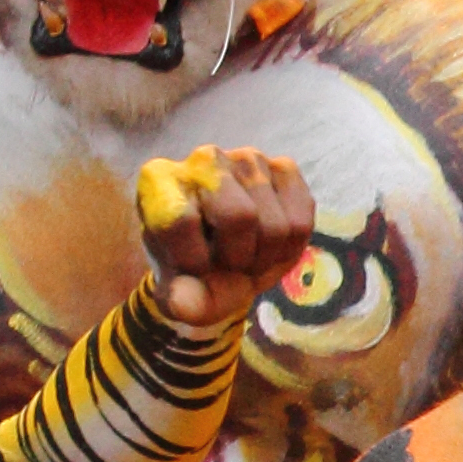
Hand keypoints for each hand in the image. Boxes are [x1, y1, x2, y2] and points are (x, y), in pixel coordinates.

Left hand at [134, 147, 313, 327]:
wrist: (226, 260)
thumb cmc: (196, 271)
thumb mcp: (182, 292)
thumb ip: (180, 300)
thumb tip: (184, 303)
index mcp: (159, 180)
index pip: (180, 220)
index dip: (194, 259)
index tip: (193, 267)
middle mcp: (203, 158)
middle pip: (241, 216)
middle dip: (240, 257)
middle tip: (229, 262)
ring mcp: (247, 159)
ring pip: (276, 225)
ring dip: (266, 256)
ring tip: (249, 253)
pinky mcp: (284, 167)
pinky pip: (302, 220)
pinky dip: (291, 246)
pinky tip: (271, 242)